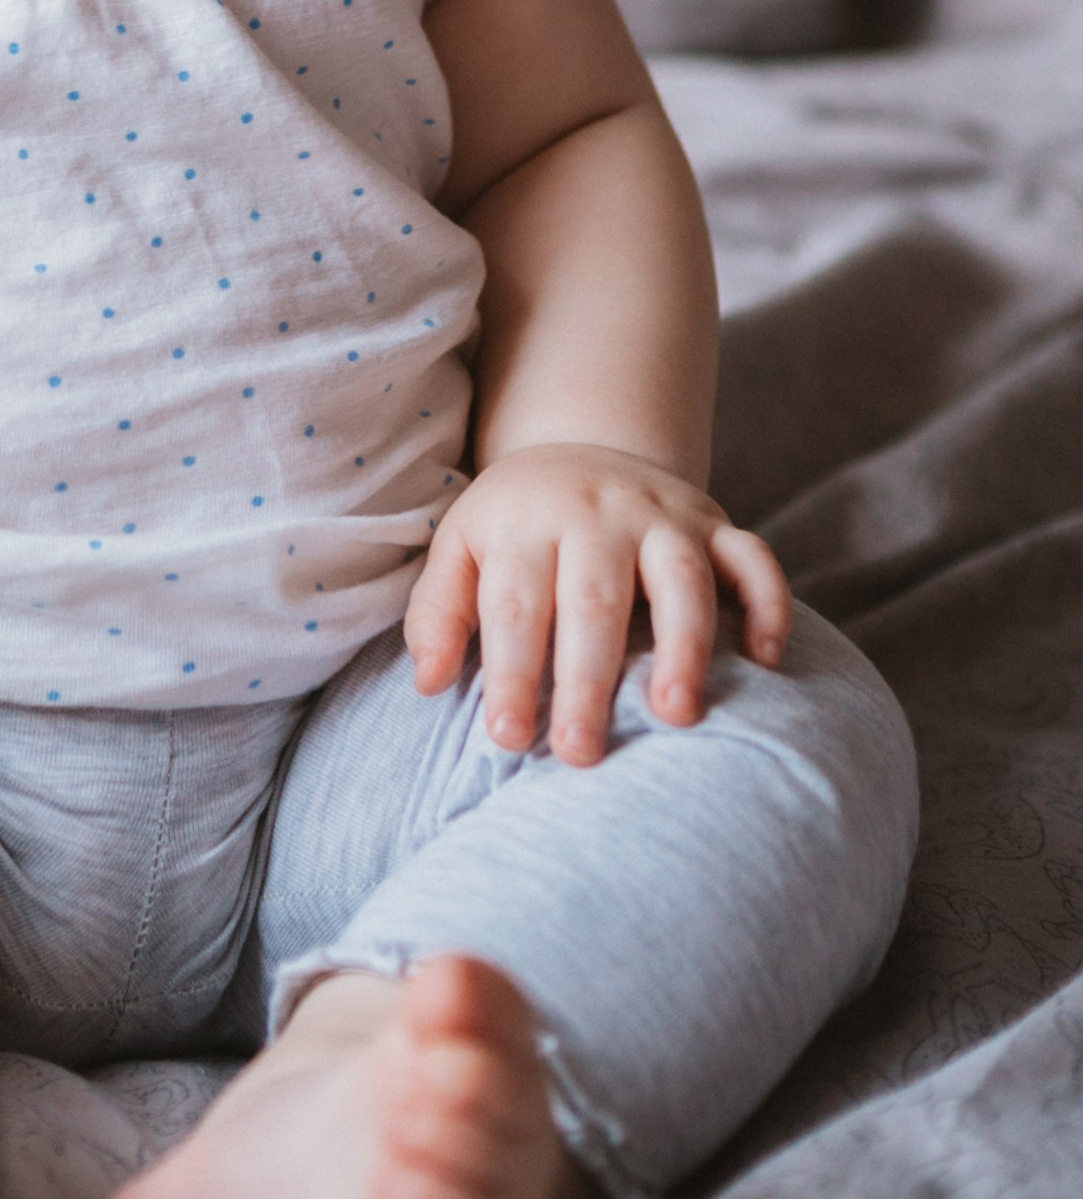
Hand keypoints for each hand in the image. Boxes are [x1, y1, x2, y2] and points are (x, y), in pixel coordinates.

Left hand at [404, 444, 789, 766]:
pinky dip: (767, 604)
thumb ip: (439, 611)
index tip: (508, 738)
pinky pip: (753, 557)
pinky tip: (767, 660)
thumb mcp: (460, 548)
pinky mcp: (715, 523)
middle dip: (587, 678)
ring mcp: (663, 516)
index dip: (511, 673)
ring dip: (683, 645)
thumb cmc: (514, 525)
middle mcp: (597, 514)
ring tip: (674, 716)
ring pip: (681, 577)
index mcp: (525, 523)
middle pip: (594, 599)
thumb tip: (430, 683)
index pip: (516, 605)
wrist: (581, 447)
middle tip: (580, 751)